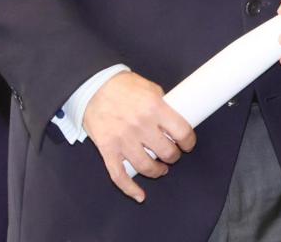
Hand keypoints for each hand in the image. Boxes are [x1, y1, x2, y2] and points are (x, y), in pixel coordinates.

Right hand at [83, 71, 193, 202]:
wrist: (91, 87)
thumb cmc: (121, 85)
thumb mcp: (149, 87)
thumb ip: (162, 104)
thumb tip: (174, 117)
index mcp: (154, 108)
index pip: (182, 132)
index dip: (189, 141)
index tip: (188, 144)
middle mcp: (140, 126)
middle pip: (166, 152)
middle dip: (173, 156)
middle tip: (172, 154)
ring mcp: (123, 140)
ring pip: (147, 166)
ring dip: (158, 171)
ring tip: (161, 168)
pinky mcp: (108, 150)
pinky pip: (119, 176)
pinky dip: (130, 189)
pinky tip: (140, 195)